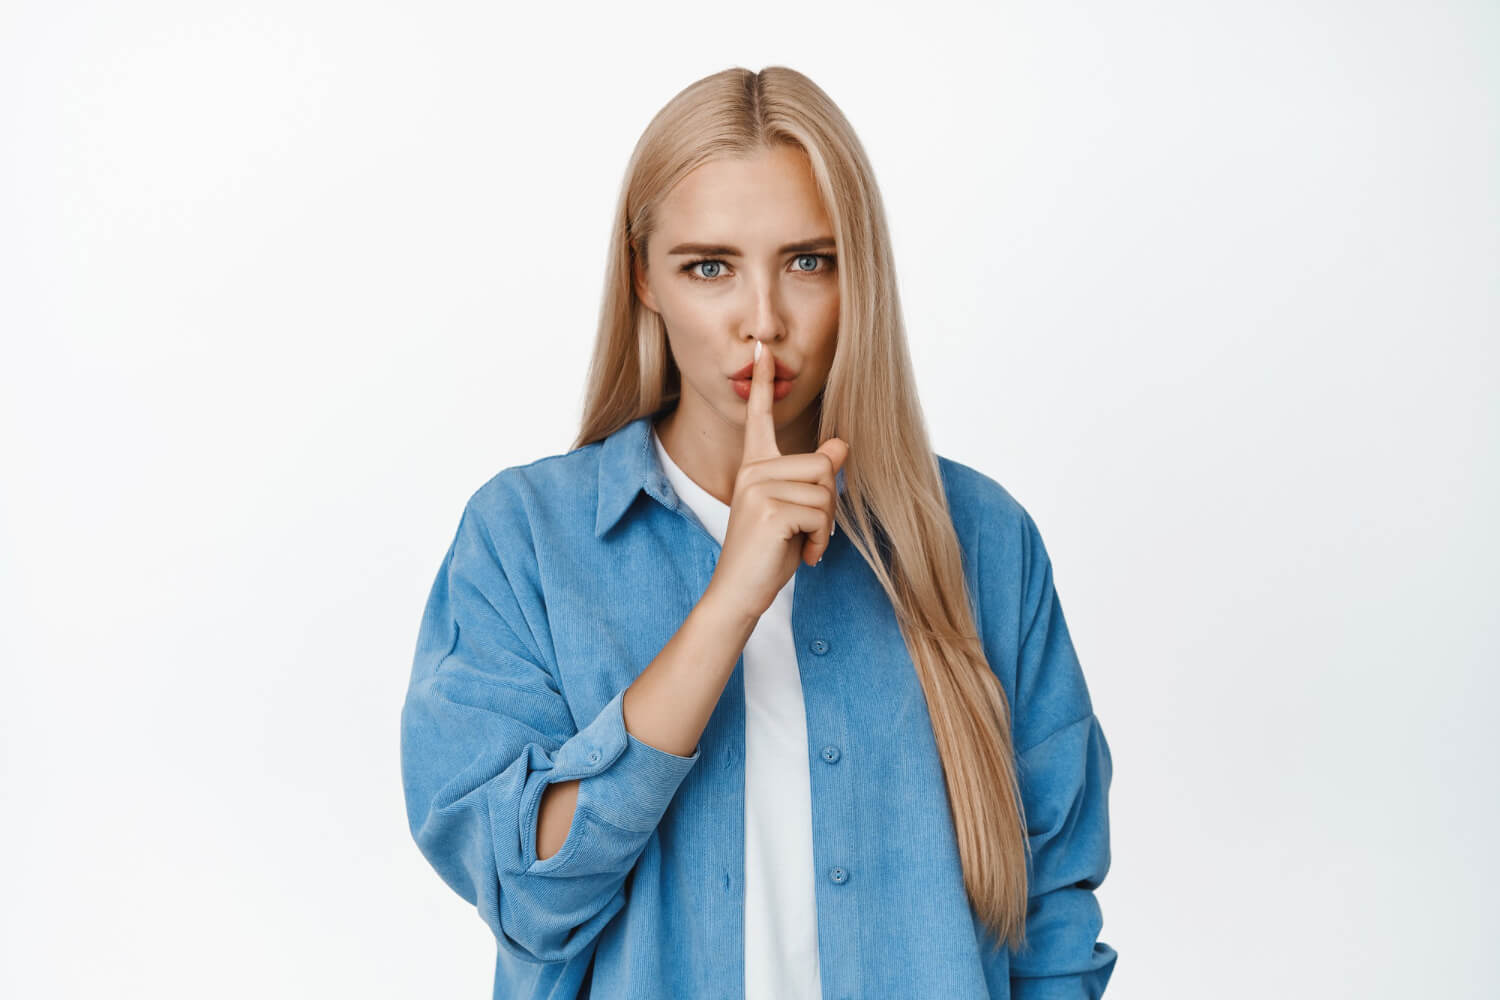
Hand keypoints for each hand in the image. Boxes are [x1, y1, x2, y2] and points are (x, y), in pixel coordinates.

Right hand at [705, 341, 848, 622]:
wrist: (739, 591)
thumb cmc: (768, 554)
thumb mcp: (797, 511)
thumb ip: (814, 477)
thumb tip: (841, 444)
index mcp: (755, 465)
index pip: (759, 416)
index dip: (762, 383)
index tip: (762, 348)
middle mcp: (753, 470)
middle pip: (822, 463)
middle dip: (828, 503)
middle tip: (809, 532)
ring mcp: (758, 487)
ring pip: (825, 489)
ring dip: (827, 525)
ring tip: (804, 544)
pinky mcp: (770, 509)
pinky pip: (821, 512)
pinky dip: (823, 539)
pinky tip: (804, 555)